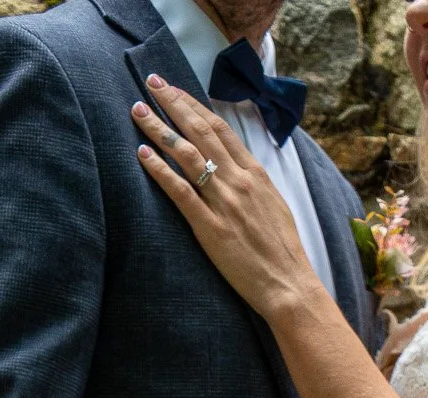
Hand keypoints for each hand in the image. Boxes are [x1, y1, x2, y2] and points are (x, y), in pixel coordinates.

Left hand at [131, 80, 314, 319]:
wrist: (289, 285)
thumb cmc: (283, 251)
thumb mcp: (274, 205)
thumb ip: (253, 183)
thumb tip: (236, 167)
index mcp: (255, 174)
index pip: (219, 128)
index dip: (194, 105)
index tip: (174, 89)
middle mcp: (238, 181)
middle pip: (200, 132)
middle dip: (173, 103)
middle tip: (150, 83)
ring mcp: (224, 203)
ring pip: (187, 155)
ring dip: (159, 129)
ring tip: (138, 111)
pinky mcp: (210, 228)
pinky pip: (181, 192)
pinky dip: (160, 170)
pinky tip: (143, 154)